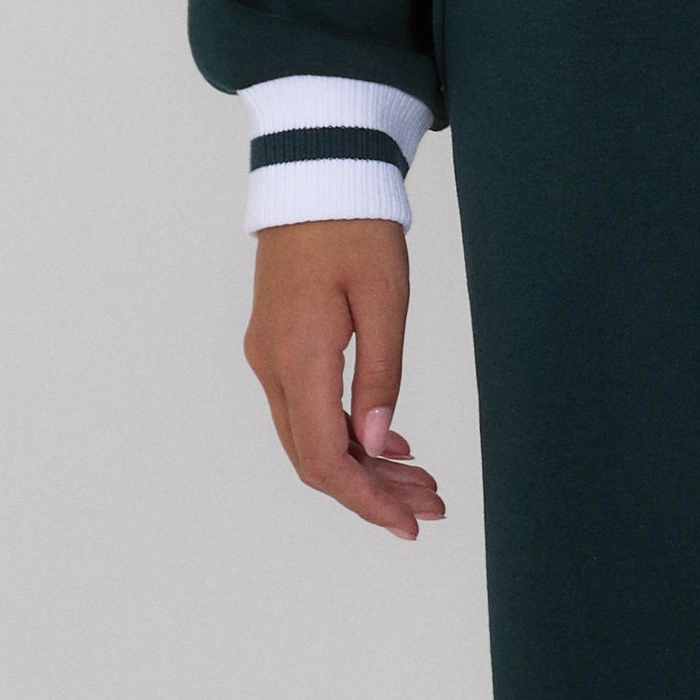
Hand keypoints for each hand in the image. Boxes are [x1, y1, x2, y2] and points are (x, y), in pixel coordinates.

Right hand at [243, 218, 448, 538]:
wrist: (316, 174)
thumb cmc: (356, 226)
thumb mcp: (385, 299)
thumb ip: (381, 376)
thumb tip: (376, 447)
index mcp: (298, 356)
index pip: (323, 457)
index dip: (366, 500)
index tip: (407, 525)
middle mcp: (272, 364)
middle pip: (314, 458)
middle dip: (373, 492)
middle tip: (430, 509)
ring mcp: (269, 356)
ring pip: (310, 437)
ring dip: (364, 467)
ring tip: (421, 483)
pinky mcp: (278, 346)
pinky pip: (307, 409)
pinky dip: (347, 434)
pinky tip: (390, 444)